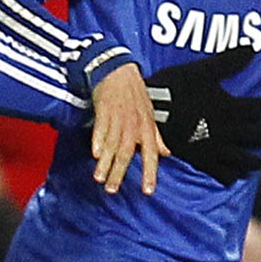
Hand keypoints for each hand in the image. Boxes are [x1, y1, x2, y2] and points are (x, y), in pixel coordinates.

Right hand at [90, 62, 167, 194]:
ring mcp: (119, 118)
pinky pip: (101, 129)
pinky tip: (94, 155)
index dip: (150, 173)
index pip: (151, 155)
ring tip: (99, 179)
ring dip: (105, 163)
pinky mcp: (104, 111)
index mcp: (147, 127)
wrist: (118, 70)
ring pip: (113, 145)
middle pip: (127, 153)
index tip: (147, 191)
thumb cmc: (134, 93)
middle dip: (119, 173)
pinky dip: (98, 142)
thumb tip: (166, 153)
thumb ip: (156, 137)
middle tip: (112, 190)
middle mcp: (134, 125)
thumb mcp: (150, 114)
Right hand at [143, 44, 260, 185]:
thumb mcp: (203, 70)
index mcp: (231, 109)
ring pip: (243, 159)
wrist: (152, 112)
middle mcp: (228, 132)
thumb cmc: (177, 88)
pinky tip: (234, 176)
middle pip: (257, 135)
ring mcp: (216, 149)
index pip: (260, 108)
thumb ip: (229, 61)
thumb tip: (252, 48)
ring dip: (255, 160)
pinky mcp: (201, 161)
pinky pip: (221, 173)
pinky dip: (230, 175)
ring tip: (260, 161)